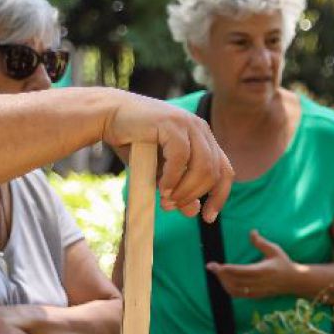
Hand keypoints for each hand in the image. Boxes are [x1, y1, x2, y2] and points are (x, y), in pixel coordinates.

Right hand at [100, 91, 234, 220]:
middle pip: (215, 172)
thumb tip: (194, 211)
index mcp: (204, 139)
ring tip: (167, 199)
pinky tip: (161, 187)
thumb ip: (178, 188)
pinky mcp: (171, 123)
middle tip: (173, 206)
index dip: (220, 197)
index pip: (225, 171)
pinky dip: (173, 177)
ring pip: (202, 166)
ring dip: (186, 189)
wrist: (108, 116)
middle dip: (196, 195)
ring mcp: (188, 124)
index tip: (208, 218)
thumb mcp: (160, 172)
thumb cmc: (134, 143)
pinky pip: (181, 157)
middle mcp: (201, 129)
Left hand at [207, 230, 296, 298]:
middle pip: (235, 282)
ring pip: (235, 290)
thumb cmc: (283, 263)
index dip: (227, 269)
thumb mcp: (274, 250)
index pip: (241, 271)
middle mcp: (259, 283)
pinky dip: (229, 289)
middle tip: (211, 267)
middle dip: (221, 275)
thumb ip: (261, 242)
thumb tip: (252, 231)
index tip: (216, 264)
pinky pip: (239, 295)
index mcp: (263, 271)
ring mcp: (257, 291)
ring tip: (217, 273)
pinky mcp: (256, 296)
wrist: (294, 281)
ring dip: (223, 282)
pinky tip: (225, 281)